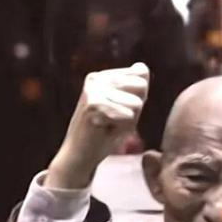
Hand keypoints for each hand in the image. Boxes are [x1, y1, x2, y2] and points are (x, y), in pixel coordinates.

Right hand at [47, 64, 149, 188]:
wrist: (79, 155)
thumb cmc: (104, 133)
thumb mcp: (126, 107)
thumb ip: (136, 87)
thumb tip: (142, 66)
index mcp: (102, 76)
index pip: (142, 77)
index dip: (138, 99)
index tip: (117, 111)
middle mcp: (96, 78)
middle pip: (141, 87)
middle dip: (135, 109)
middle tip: (113, 120)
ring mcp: (93, 90)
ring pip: (136, 102)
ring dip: (128, 121)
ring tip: (108, 126)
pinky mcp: (93, 104)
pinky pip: (128, 116)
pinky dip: (121, 128)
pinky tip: (103, 131)